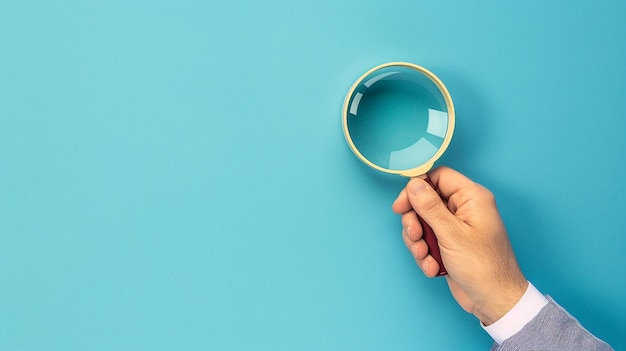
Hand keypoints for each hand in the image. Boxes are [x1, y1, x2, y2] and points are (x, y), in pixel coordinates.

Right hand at [392, 167, 527, 324]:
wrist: (494, 301)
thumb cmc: (484, 267)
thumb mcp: (451, 234)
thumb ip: (430, 207)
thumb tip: (414, 184)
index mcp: (471, 198)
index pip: (438, 177)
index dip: (417, 188)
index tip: (402, 205)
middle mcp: (464, 209)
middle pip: (425, 202)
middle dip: (415, 221)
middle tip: (415, 235)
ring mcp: (456, 228)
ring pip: (422, 223)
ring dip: (418, 242)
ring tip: (425, 257)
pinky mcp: (449, 244)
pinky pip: (427, 241)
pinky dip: (425, 255)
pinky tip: (433, 267)